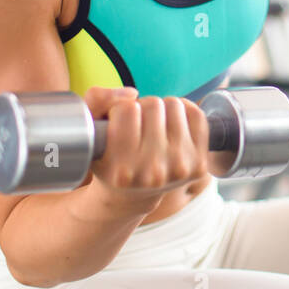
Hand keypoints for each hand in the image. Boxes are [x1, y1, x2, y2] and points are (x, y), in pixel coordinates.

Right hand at [82, 86, 210, 200]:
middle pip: (153, 105)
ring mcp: (179, 169)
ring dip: (162, 110)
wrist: (132, 193)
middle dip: (142, 109)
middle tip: (137, 126)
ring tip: (153, 127)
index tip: (117, 125)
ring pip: (174, 105)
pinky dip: (183, 112)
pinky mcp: (199, 164)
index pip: (127, 109)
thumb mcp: (90, 131)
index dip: (119, 110)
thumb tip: (132, 94)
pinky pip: (197, 115)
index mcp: (121, 169)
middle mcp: (153, 173)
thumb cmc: (109, 157)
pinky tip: (171, 126)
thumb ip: (97, 101)